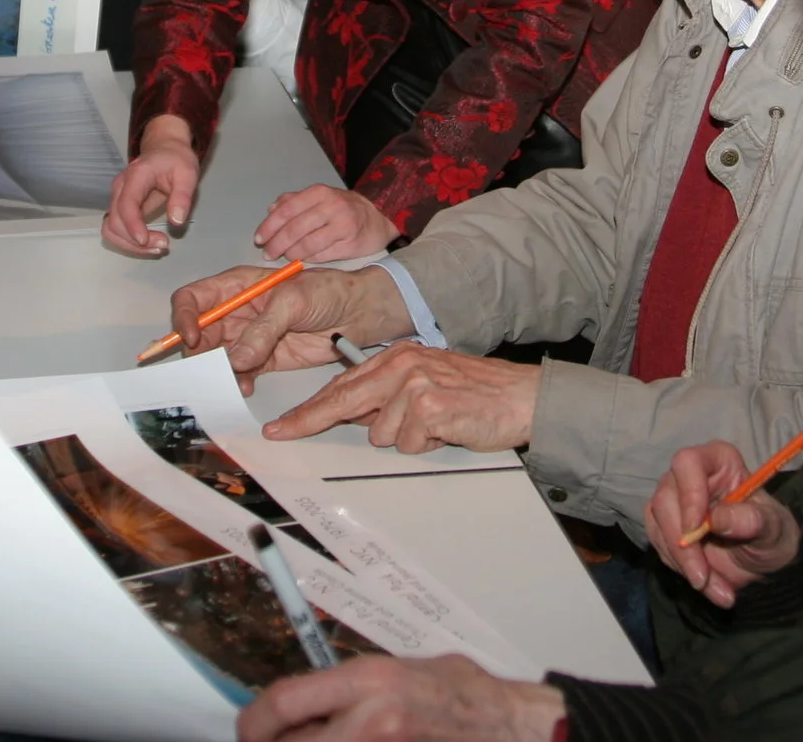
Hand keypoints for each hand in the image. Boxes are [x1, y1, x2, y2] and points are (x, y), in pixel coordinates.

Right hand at [103, 114, 201, 255]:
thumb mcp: (188, 174)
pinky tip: (146, 244)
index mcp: (136, 175)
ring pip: (110, 228)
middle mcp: (120, 187)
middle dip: (135, 240)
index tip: (146, 241)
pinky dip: (126, 241)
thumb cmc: (176, 160)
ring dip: (129, 244)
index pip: (126, 204)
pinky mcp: (119, 206)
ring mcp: (117, 197)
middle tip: (163, 245)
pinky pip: (114, 228)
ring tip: (156, 248)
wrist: (164, 149)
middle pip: (115, 220)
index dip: (133, 226)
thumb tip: (176, 221)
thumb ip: (183, 196)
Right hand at [165, 264, 413, 391]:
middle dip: (199, 352)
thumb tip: (236, 359)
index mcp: (237, 286)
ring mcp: (248, 337)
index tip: (193, 338)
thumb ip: (263, 329)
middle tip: (211, 369)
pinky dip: (236, 382)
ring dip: (217, 371)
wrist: (358, 314)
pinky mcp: (262, 359)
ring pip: (216, 357)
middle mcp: (236, 311)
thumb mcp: (293, 301)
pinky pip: (238, 373)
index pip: (193, 298)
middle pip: (199, 332)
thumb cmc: (327, 292)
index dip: (184, 317)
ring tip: (233, 380)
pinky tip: (245, 386)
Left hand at [238, 655, 563, 741]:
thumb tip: (308, 704)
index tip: (251, 730)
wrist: (509, 728)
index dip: (255, 723)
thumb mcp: (400, 671)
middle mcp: (371, 723)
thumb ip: (351, 688)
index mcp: (370, 682)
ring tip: (328, 740)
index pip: (284, 703)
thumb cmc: (464, 695)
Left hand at [255, 183, 398, 262]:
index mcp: (319, 193)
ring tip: (284, 257)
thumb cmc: (343, 208)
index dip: (269, 226)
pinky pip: (322, 255)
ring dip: (291, 254)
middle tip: (267, 253)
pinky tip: (302, 260)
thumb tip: (270, 210)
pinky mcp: (351, 244)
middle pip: (294, 229)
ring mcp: (343, 226)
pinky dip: (308, 259)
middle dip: (276, 244)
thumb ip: (293, 201)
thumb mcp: (319, 197)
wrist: (379, 216)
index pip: (286, 210)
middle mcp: (331, 207)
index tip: (258, 238)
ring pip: (307, 244)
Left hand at [263, 343, 538, 452]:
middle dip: (309, 420)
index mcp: (397, 358)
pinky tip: (447, 428)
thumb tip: (354, 413)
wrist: (520, 397)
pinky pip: (409, 442)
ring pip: (380, 432)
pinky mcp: (429, 405)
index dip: (309, 408)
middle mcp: (402, 364)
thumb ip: (389, 395)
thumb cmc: (476, 394)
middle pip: (342, 399)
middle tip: (282, 432)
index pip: (342, 385)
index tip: (283, 424)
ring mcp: (414, 383)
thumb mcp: (426, 384)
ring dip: (406, 439)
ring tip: (436, 425)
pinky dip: (427, 444)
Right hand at [643, 440, 802, 607]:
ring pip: (657, 526)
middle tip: (702, 577)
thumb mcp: (773, 529)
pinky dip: (680, 570)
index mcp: (719, 462)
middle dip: (681, 545)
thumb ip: (750, 521)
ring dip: (682, 563)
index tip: (696, 531)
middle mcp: (689, 475)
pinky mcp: (664, 526)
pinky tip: (708, 585)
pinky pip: (659, 546)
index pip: (689, 463)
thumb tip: (717, 519)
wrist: (764, 560)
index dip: (688, 494)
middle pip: (665, 499)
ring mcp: (674, 500)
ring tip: (715, 589)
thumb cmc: (773, 534)